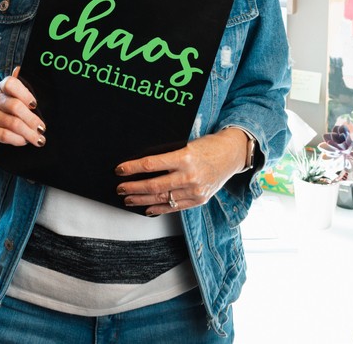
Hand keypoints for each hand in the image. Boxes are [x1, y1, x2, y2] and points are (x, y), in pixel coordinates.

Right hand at [0, 67, 45, 156]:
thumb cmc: (12, 114)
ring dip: (28, 133)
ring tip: (38, 139)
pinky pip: (3, 135)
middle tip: (42, 129)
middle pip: (14, 106)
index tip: (35, 104)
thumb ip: (24, 87)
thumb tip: (21, 68)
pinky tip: (23, 142)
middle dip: (32, 119)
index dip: (24, 93)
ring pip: (11, 122)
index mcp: (2, 88)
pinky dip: (17, 139)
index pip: (10, 83)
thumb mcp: (20, 100)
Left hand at [115, 128, 247, 214]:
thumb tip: (143, 164)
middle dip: (133, 187)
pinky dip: (159, 209)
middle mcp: (189, 176)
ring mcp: (195, 190)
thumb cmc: (208, 146)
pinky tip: (147, 208)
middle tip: (120, 187)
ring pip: (162, 198)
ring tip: (128, 199)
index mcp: (185, 157)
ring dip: (141, 200)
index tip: (120, 169)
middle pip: (154, 185)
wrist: (232, 155)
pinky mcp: (199, 200)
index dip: (132, 167)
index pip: (151, 164)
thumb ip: (168, 155)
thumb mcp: (186, 144)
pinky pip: (174, 207)